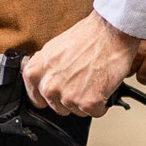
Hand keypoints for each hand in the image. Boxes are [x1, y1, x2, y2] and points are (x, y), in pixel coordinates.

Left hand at [27, 11, 143, 115]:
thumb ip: (45, 69)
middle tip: (81, 80)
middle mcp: (48, 86)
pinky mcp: (88, 103)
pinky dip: (102, 103)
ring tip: (93, 79)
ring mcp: (68, 96)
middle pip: (57, 107)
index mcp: (35, 72)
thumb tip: (45, 80)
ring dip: (86, 100)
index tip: (59, 92)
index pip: (36, 98)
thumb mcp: (53, 49)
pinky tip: (102, 86)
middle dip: (70, 98)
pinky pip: (95, 113)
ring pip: (76, 111)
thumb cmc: (86, 36)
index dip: (50, 96)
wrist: (110, 32)